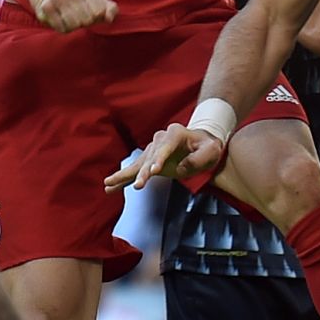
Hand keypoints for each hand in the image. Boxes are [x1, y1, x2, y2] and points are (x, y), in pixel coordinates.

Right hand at [34, 0, 117, 32]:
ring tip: (71, 18)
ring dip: (75, 26)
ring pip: (74, 24)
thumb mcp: (100, 2)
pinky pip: (62, 28)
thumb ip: (111, 9)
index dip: (97, 17)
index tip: (92, 12)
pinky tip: (62, 21)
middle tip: (80, 16)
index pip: (99, 12)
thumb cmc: (83, 3)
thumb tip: (109, 18)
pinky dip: (64, 28)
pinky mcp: (46, 7)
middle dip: (86, 21)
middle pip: (87, 19)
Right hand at [104, 123, 224, 192]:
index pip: (166, 147)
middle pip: (150, 157)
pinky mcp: (149, 160)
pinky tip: (110, 186)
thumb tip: (181, 167)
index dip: (159, 159)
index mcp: (176, 133)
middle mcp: (161, 139)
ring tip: (108, 184)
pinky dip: (123, 178)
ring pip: (138, 164)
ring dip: (125, 175)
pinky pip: (134, 170)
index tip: (154, 171)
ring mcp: (153, 149)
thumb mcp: (211, 151)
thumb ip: (198, 158)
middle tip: (138, 185)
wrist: (202, 143)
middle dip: (143, 172)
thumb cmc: (208, 146)